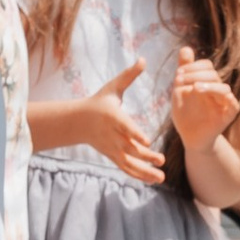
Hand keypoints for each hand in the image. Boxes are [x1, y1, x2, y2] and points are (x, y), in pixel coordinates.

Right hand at [74, 57, 166, 185]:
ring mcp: (112, 148)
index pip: (125, 126)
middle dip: (145, 156)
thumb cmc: (100, 101)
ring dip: (144, 171)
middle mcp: (112, 135)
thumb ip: (129, 75)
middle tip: (162, 160)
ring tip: (161, 178)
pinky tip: (154, 180)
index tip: (147, 140)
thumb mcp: (113, 87)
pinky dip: (138, 175)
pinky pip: (126, 168)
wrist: (78, 121)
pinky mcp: (112, 156)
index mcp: (113, 117)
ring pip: (129, 162)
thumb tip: (143, 59)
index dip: (135, 133)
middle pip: (130, 148)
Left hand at [172, 45, 239, 147]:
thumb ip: (183, 71)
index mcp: (207, 82)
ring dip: (208, 84)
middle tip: (179, 80)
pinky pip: (232, 102)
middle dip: (195, 74)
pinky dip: (221, 95)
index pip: (206, 66)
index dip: (193, 66)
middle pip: (213, 73)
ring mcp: (224, 102)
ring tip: (194, 88)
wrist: (190, 139)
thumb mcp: (179, 91)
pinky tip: (203, 93)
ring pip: (223, 86)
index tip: (178, 74)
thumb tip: (186, 48)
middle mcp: (217, 90)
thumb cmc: (185, 115)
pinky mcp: (229, 114)